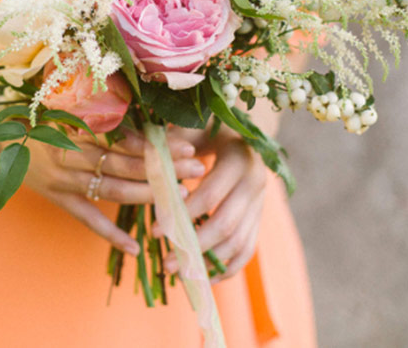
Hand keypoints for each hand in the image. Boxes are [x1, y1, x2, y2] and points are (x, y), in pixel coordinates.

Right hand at [23, 129, 207, 255]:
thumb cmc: (43, 116)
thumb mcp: (71, 107)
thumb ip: (105, 115)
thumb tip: (150, 118)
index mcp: (78, 126)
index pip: (126, 138)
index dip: (157, 143)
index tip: (187, 145)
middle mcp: (71, 153)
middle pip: (125, 164)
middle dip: (163, 168)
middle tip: (196, 168)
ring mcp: (64, 178)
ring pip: (112, 190)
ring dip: (147, 195)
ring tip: (179, 198)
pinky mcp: (59, 198)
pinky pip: (88, 219)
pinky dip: (111, 234)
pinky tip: (134, 248)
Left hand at [159, 128, 267, 281]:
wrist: (236, 133)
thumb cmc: (203, 129)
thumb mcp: (187, 129)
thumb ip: (169, 146)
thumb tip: (148, 167)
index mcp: (238, 157)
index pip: (211, 193)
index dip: (183, 214)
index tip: (155, 230)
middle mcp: (256, 181)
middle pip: (227, 224)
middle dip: (195, 246)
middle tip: (166, 264)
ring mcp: (260, 202)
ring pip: (240, 242)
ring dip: (209, 263)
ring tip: (180, 274)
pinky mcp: (258, 217)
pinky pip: (247, 249)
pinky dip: (228, 267)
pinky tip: (204, 278)